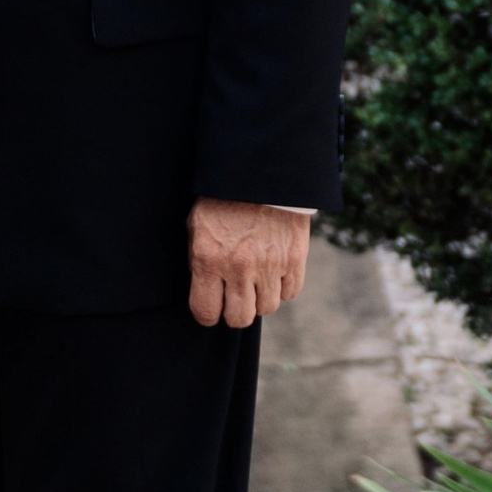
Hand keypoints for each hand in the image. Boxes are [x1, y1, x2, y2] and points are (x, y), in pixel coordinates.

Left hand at [188, 199, 310, 329]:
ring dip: (260, 298)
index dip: (208, 314)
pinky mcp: (295, 259)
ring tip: (257, 280)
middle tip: (235, 297)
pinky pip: (290, 293)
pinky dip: (283, 287)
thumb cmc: (223, 198)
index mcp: (209, 259)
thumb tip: (205, 288)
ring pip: (267, 308)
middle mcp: (239, 267)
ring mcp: (270, 265)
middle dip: (235, 312)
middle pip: (239, 319)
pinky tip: (275, 272)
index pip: (206, 312)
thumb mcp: (197, 225)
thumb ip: (198, 260)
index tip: (212, 307)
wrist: (262, 172)